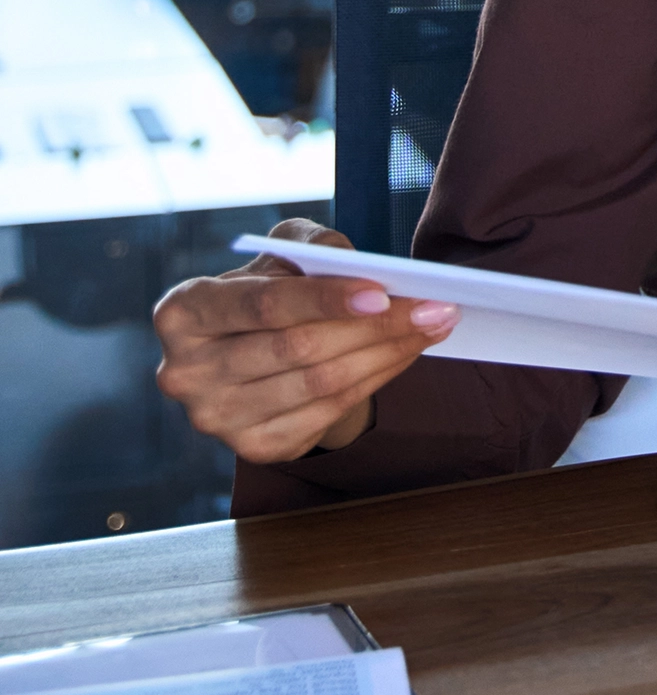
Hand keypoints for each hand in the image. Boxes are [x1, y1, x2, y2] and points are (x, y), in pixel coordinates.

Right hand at [154, 219, 459, 465]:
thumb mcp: (283, 250)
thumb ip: (316, 248)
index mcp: (184, 312)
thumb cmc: (270, 286)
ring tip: (434, 324)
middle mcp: (187, 372)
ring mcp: (218, 417)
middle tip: (435, 306)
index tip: (384, 292)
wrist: (257, 346)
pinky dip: (377, 380)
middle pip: (299, 348)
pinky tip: (407, 353)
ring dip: (388, 353)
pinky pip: (329, 413)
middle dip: (376, 326)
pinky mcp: (255, 446)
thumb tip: (366, 270)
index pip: (264, 305)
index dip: (325, 299)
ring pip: (321, 383)